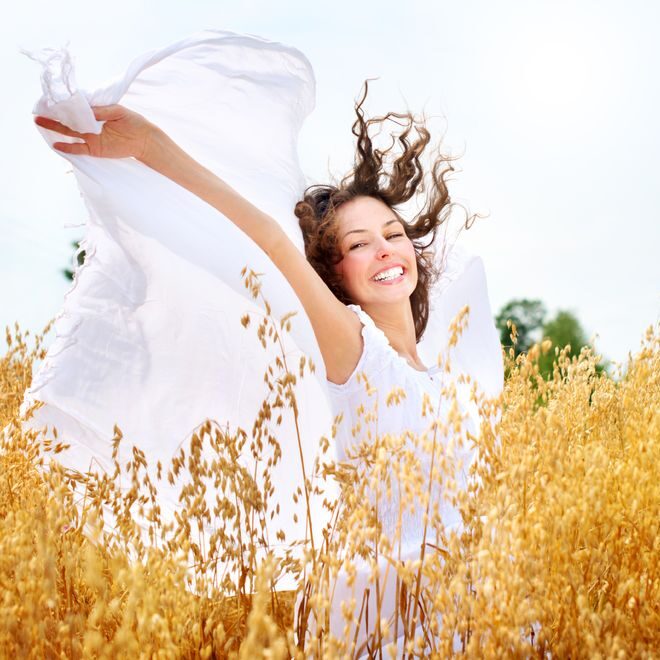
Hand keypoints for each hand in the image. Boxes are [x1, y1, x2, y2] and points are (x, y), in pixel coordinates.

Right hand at [34, 105, 155, 160]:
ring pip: (70, 133)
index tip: (50, 99)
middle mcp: (90, 125)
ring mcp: (91, 137)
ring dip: (55, 129)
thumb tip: (86, 109)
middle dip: (53, 116)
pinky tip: (56, 145)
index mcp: (95, 113)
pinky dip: (68, 147)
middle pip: (69, 120)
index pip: (76, 108)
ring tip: (40, 123)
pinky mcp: (95, 149)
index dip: (64, 104)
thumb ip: (101, 110)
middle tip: (38, 111)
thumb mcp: (117, 111)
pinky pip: (78, 148)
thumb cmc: (134, 122)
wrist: (145, 139)